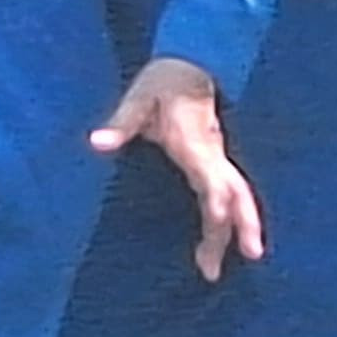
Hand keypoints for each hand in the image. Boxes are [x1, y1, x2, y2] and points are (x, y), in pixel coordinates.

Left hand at [93, 54, 264, 282]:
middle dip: (235, 229)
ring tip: (231, 264)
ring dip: (238, 228)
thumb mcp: (138, 99)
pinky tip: (224, 239)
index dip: (216, 202)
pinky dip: (231, 217)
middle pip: (235, 196)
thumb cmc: (162, 83)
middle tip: (215, 270)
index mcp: (195, 143)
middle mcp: (212, 154)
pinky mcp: (214, 160)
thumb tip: (97, 143)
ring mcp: (217, 158)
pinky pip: (229, 192)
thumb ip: (121, 124)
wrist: (190, 66)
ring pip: (238, 197)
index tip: (216, 221)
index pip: (212, 178)